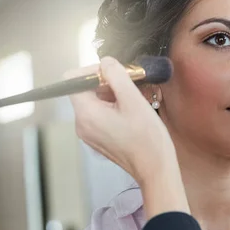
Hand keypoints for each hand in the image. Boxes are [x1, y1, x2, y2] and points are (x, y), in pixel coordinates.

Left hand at [66, 57, 189, 217]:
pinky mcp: (99, 137)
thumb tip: (106, 61)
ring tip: (136, 98)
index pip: (75, 79)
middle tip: (132, 84)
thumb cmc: (147, 139)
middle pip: (86, 89)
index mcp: (86, 113)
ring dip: (114, 94)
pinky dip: (115, 106)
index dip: (94, 70)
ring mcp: (89, 132)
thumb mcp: (133, 100)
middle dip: (108, 82)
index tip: (116, 73)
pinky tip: (133, 110)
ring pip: (96, 101)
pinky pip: (101, 113)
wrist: (155, 168)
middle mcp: (82, 124)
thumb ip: (117, 76)